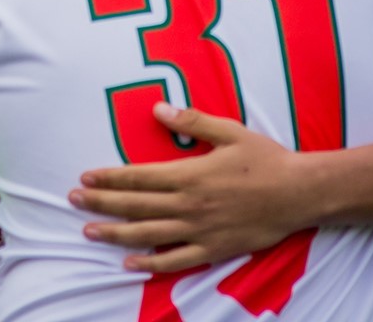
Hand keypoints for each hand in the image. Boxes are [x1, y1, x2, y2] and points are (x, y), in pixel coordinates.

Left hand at [68, 103, 305, 272]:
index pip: (138, 176)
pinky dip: (151, 264)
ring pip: (148, 235)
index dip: (109, 178)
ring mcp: (200, 231)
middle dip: (101, 204)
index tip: (85, 177)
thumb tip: (158, 108)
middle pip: (135, 205)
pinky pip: (176, 260)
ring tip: (89, 232)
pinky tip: (130, 264)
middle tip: (73, 200)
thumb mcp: (228, 130)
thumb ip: (191, 120)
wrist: (299, 194)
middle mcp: (189, 205)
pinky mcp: (214, 250)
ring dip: (115, 234)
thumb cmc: (263, 158)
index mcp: (189, 174)